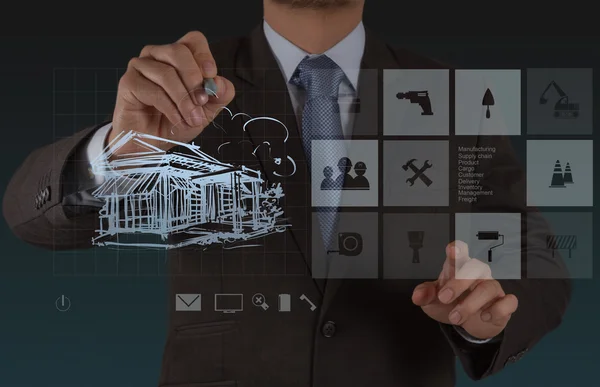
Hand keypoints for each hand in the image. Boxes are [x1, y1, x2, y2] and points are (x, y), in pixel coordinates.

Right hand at [109, 31, 235, 157]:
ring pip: (167, 74)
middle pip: (179, 52)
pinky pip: (154, 91)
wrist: (152, 143)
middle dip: (194, 80)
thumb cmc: (175, 121)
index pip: (193, 41)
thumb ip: (218, 96)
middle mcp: (157, 55)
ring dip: (184, 100)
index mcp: (177, 57)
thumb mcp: (205, 110)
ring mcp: (140, 66)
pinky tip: (177, 121)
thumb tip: (221, 84)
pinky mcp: (128, 82)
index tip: (211, 75)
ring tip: (192, 119)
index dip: (203, 55)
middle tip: (201, 102)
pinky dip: (170, 109)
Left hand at [411, 241, 517, 339]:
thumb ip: (425, 295)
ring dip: (470, 304)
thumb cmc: (452, 304)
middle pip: (474, 268)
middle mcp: (476, 275)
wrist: (470, 323)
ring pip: (488, 288)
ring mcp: (492, 288)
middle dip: (458, 283)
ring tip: (455, 318)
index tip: (452, 251)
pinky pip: (508, 302)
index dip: (456, 251)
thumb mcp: (433, 301)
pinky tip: (484, 317)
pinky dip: (497, 310)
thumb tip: (417, 296)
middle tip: (444, 299)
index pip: (458, 255)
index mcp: (458, 269)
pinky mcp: (504, 303)